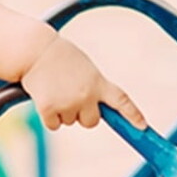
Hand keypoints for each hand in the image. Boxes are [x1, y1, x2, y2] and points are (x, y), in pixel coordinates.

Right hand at [20, 37, 145, 130]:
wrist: (34, 50)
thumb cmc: (59, 56)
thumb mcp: (84, 69)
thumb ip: (93, 87)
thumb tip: (94, 110)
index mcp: (98, 82)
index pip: (121, 101)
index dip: (133, 115)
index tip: (142, 126)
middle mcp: (86, 95)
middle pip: (91, 121)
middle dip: (82, 114)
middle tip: (69, 96)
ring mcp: (68, 103)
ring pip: (70, 122)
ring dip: (62, 111)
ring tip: (54, 89)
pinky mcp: (49, 109)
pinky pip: (54, 125)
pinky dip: (49, 116)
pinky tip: (44, 97)